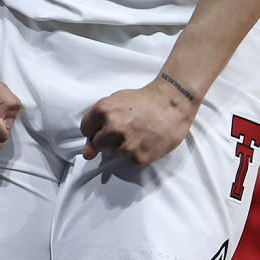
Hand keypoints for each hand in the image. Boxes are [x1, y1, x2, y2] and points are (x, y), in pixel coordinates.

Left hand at [81, 76, 197, 165]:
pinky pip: (131, 159)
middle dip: (107, 139)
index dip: (96, 128)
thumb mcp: (117, 102)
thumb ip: (98, 124)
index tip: (106, 126)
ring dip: (123, 146)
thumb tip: (87, 153)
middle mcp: (112, 128)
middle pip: (98, 144)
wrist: (173, 102)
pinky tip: (147, 140)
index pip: (86, 130)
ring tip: (139, 132)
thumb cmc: (145, 100)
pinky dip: (138, 152)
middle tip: (124, 129)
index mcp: (103, 110)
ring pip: (114, 153)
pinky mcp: (139, 157)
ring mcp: (126, 144)